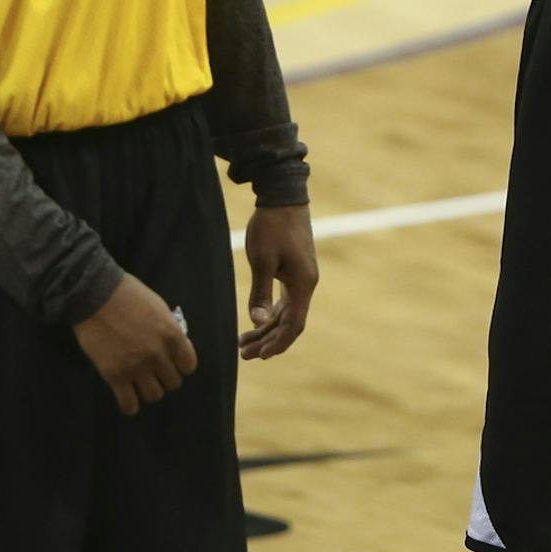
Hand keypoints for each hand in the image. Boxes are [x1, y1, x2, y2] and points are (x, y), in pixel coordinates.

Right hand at [73, 274, 197, 415]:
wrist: (94, 294)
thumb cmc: (127, 293)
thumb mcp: (158, 306)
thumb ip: (169, 328)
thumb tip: (174, 345)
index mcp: (172, 335)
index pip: (188, 366)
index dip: (180, 365)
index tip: (171, 362)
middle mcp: (158, 355)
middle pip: (172, 383)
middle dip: (164, 377)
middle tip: (152, 370)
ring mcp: (136, 367)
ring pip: (154, 395)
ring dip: (148, 390)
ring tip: (138, 382)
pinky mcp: (115, 376)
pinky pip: (129, 404)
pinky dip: (130, 406)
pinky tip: (126, 398)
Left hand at [240, 202, 316, 360]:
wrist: (282, 196)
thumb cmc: (271, 226)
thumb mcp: (262, 260)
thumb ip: (260, 292)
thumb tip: (257, 321)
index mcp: (303, 284)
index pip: (294, 325)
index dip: (278, 343)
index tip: (260, 355)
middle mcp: (306, 284)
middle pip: (290, 323)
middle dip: (268, 340)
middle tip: (244, 354)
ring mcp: (302, 278)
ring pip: (286, 313)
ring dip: (267, 329)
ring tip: (244, 343)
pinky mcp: (294, 271)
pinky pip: (285, 301)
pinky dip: (270, 313)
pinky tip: (256, 321)